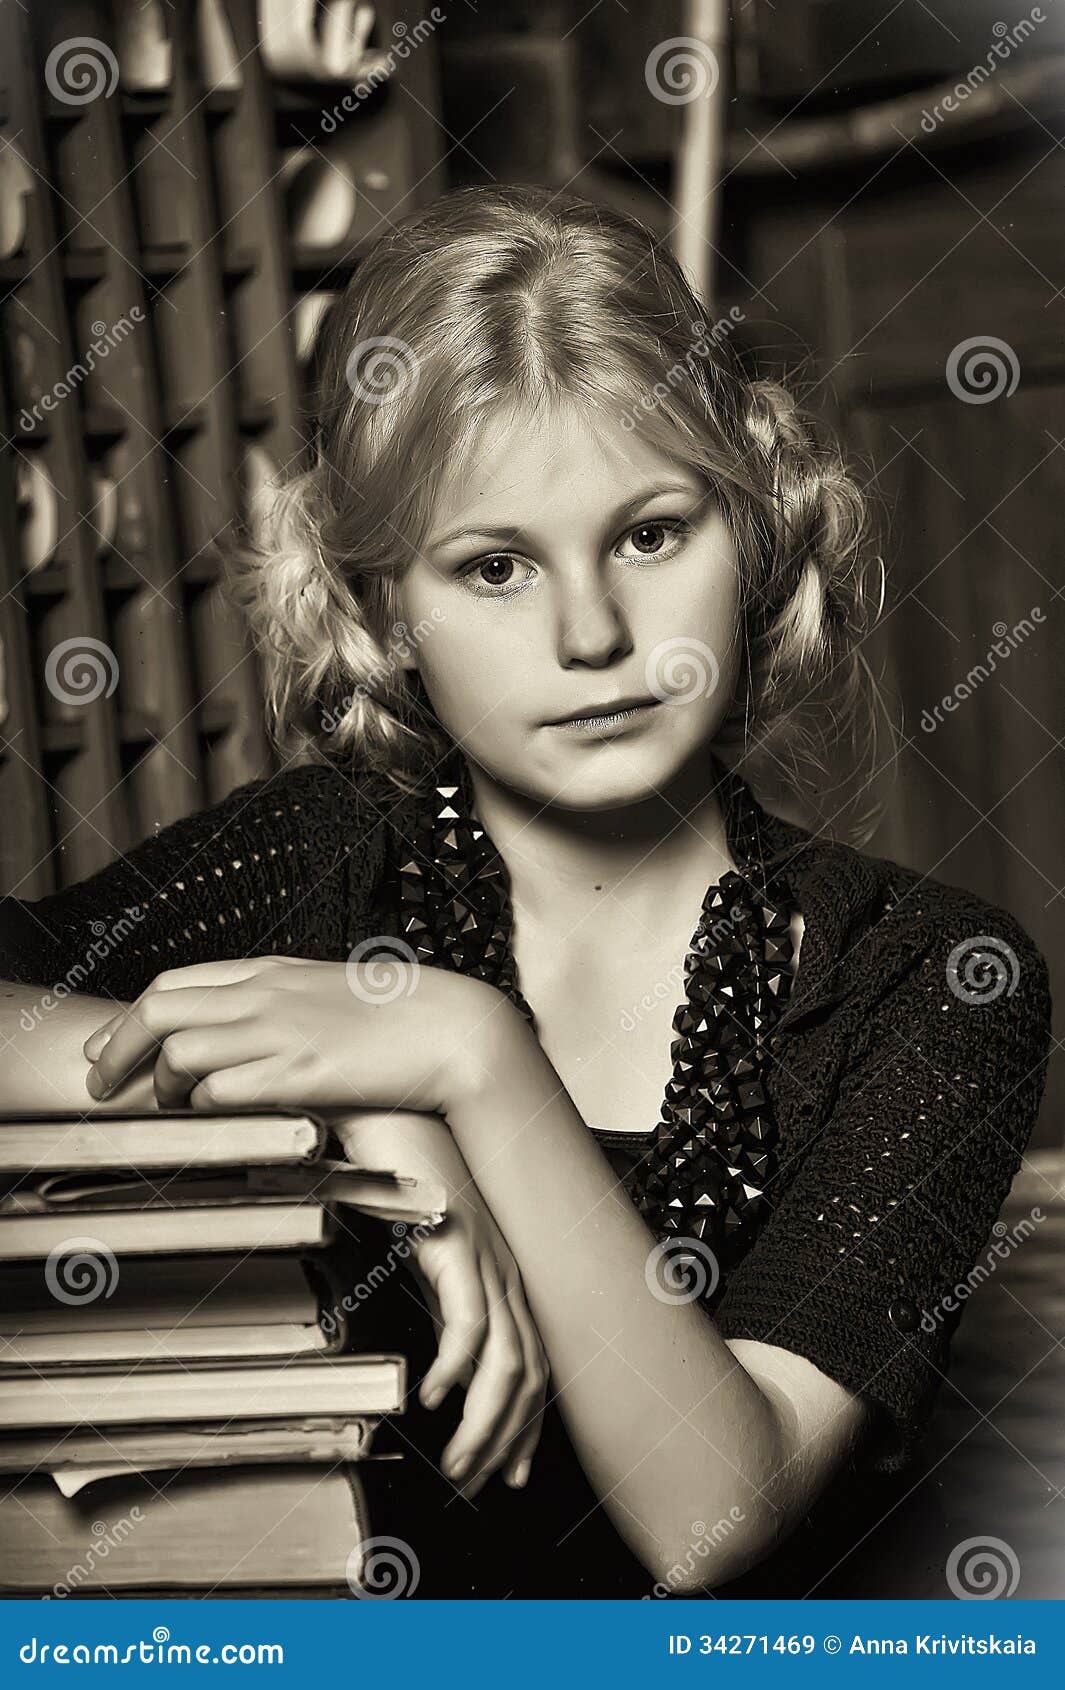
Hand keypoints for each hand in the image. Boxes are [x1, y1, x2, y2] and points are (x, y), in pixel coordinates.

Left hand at [81, 955, 514, 1115]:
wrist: (453, 1028)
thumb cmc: (398, 1016)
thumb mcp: (326, 992)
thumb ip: (280, 1002)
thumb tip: (240, 1025)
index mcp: (270, 972)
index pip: (174, 984)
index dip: (127, 1018)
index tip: (105, 1047)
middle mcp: (265, 996)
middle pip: (159, 1012)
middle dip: (115, 1050)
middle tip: (99, 1084)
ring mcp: (280, 1033)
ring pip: (181, 1053)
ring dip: (161, 1086)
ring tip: (165, 1109)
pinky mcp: (299, 1074)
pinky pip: (222, 1092)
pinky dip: (204, 1110)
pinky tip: (213, 1120)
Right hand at [410, 1170, 547, 1501]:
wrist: (392, 1118)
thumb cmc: (404, 1179)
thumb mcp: (428, 1256)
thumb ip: (444, 1301)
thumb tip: (447, 1362)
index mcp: (500, 1276)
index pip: (531, 1366)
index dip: (524, 1426)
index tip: (507, 1474)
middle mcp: (504, 1270)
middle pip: (526, 1373)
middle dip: (505, 1440)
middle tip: (476, 1486)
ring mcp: (486, 1256)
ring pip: (506, 1358)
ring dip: (484, 1421)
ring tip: (458, 1463)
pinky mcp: (457, 1240)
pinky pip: (468, 1317)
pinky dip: (454, 1365)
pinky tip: (431, 1396)